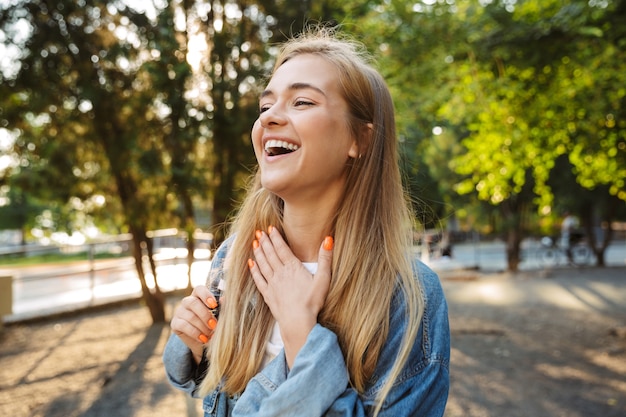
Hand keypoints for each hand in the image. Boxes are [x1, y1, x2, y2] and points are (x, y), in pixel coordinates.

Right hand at [170, 285, 219, 362]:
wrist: (204, 342)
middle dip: (205, 315)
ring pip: (190, 316)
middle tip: (214, 325)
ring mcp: (180, 312)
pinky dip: (195, 333)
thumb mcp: (219, 317)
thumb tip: (224, 299)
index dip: (206, 295)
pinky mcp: (175, 324)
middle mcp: (187, 302)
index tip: (214, 305)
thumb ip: (222, 307)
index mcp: (199, 296)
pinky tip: (203, 339)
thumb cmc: (213, 325)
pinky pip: (183, 326)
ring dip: (202, 327)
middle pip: (193, 302)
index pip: (199, 289)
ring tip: (210, 334)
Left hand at [249, 227, 333, 366]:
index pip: (282, 249)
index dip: (276, 238)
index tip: (270, 229)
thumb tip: (328, 239)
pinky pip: (259, 279)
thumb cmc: (312, 302)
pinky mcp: (268, 295)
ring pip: (263, 264)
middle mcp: (280, 273)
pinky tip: (250, 264)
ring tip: (254, 243)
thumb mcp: (324, 279)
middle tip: (259, 232)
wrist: (298, 322)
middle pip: (270, 254)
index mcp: (293, 268)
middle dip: (265, 242)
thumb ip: (325, 259)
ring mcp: (273, 284)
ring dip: (258, 253)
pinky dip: (254, 270)